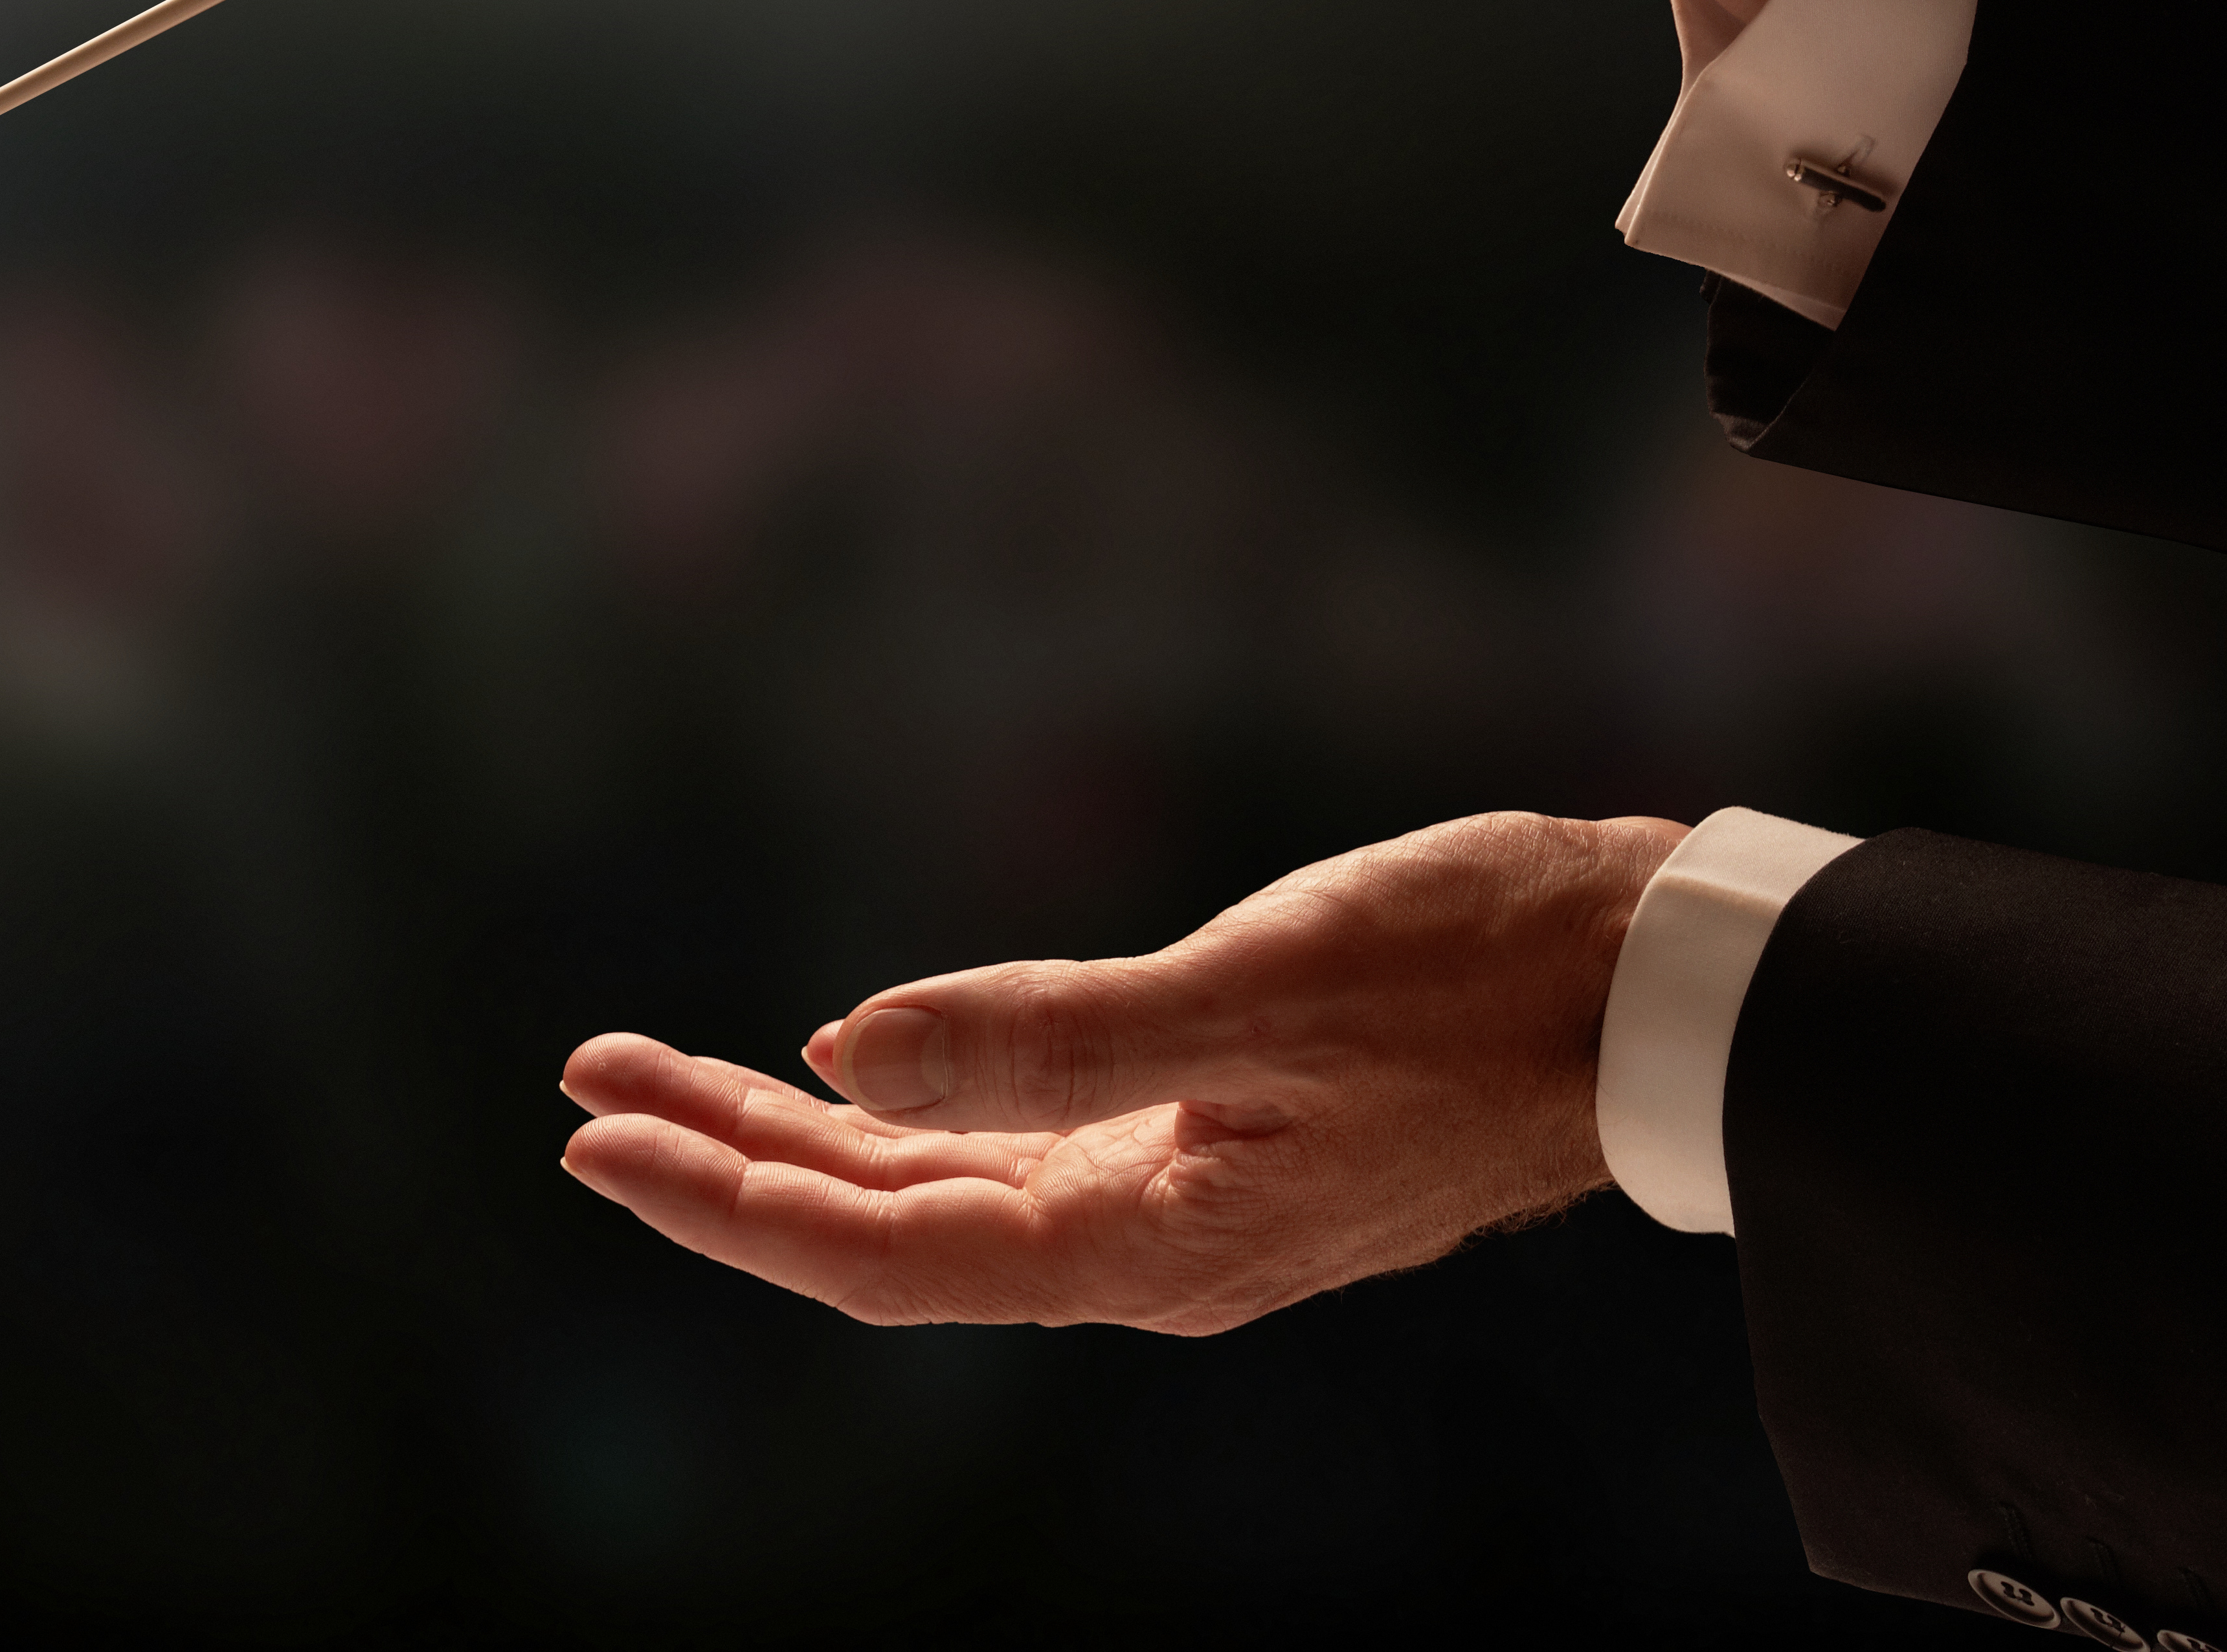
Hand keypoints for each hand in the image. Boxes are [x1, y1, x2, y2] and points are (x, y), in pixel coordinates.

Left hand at [558, 811, 1682, 1331]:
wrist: (1651, 991)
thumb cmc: (1480, 974)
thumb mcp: (1262, 988)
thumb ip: (1045, 1034)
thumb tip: (848, 1057)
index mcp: (1152, 1248)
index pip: (880, 1252)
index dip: (723, 1202)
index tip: (593, 1135)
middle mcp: (1143, 1252)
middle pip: (876, 1228)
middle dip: (716, 1163)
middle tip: (576, 1087)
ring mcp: (1169, 1202)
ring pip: (927, 1187)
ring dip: (786, 1133)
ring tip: (649, 1072)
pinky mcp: (1196, 1143)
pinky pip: (999, 1152)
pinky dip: (897, 1115)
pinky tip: (829, 1073)